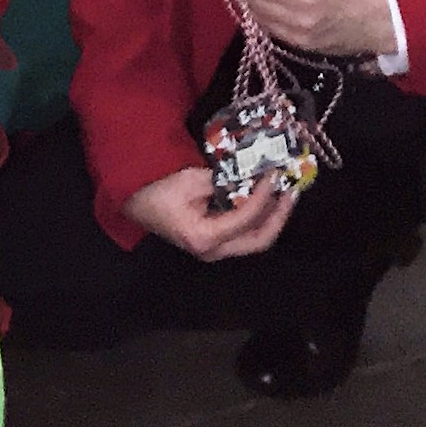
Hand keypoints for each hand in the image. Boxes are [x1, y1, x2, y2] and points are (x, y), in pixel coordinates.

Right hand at [122, 165, 297, 261]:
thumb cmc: (158, 189)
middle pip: (258, 240)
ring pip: (253, 239)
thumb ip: (224, 180)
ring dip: (271, 216)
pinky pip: (244, 232)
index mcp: (205, 238)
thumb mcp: (191, 179)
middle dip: (278, 215)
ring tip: (284, 193)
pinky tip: (265, 198)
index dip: (264, 196)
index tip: (275, 175)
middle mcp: (213, 251)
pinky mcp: (215, 241)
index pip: (246, 219)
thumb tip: (252, 176)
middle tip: (292, 191)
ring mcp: (215, 249)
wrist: (134, 200)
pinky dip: (258, 216)